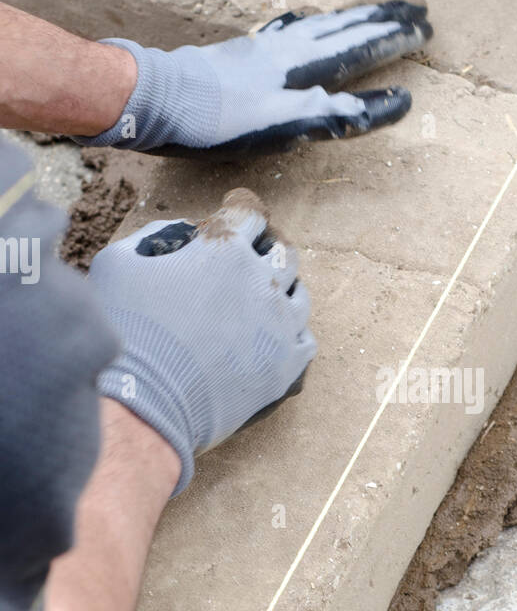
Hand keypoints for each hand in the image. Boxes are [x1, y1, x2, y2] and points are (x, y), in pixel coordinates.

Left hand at [76, 0, 432, 159]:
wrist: (155, 98)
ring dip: (354, 16)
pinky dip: (310, 22)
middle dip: (384, 19)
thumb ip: (334, 113)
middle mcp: (288, 48)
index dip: (394, 43)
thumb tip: (393, 101)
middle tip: (418, 8)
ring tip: (377, 9)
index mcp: (302, 66)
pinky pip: (290, 28)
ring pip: (322, 24)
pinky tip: (307, 19)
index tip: (426, 32)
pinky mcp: (243, 52)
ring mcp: (265, 46)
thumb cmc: (216, 121)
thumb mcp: (282, 124)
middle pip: (346, 27)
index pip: (360, 49)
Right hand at [88, 190, 314, 493]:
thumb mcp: (118, 263)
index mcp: (224, 248)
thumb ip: (151, 236)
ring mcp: (280, 324)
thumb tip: (179, 235)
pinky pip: (305, 338)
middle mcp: (261, 280)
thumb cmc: (125, 330)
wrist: (143, 401)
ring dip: (282, 291)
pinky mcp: (286, 365)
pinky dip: (291, 333)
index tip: (235, 213)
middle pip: (282, 252)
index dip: (239, 210)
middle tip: (251, 259)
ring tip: (263, 300)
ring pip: (299, 295)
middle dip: (265, 250)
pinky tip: (272, 336)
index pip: (249, 213)